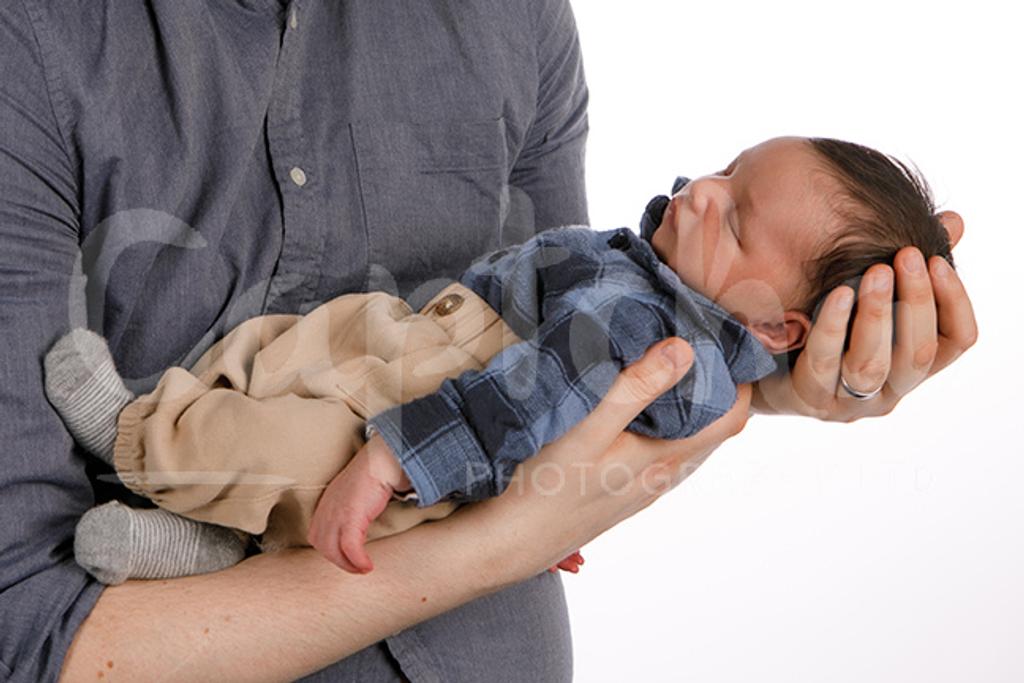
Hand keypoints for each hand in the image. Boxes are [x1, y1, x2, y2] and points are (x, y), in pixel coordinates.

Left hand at [307, 433, 410, 572]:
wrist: (382, 461)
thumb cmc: (373, 474)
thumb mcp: (353, 493)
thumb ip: (348, 508)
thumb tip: (357, 524)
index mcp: (326, 503)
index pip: (317, 535)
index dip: (330, 550)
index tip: (346, 557)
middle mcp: (327, 508)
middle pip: (322, 545)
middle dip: (339, 561)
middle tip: (356, 568)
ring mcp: (337, 512)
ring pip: (333, 550)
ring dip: (348, 564)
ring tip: (362, 568)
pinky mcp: (351, 516)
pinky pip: (350, 547)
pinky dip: (358, 560)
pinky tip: (368, 565)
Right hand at [465, 337, 752, 579]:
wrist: (503, 545)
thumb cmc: (540, 487)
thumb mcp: (586, 429)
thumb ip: (635, 389)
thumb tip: (684, 350)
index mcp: (666, 458)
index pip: (732, 415)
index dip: (737, 376)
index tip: (724, 338)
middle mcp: (662, 475)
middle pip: (712, 425)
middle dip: (712, 382)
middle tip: (692, 334)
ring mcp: (640, 486)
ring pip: (684, 438)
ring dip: (685, 401)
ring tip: (663, 359)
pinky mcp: (617, 491)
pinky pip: (657, 449)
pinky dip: (659, 420)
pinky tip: (631, 405)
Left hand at [753, 211, 976, 421]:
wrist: (761, 361)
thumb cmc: (825, 320)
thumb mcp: (869, 292)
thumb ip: (908, 266)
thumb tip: (952, 222)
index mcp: (913, 365)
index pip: (957, 340)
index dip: (954, 301)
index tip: (938, 259)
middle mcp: (890, 391)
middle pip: (918, 353)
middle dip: (916, 301)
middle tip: (908, 254)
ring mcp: (849, 402)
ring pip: (873, 365)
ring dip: (879, 314)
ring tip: (877, 271)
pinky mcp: (810, 398)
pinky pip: (824, 362)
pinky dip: (834, 326)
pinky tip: (838, 293)